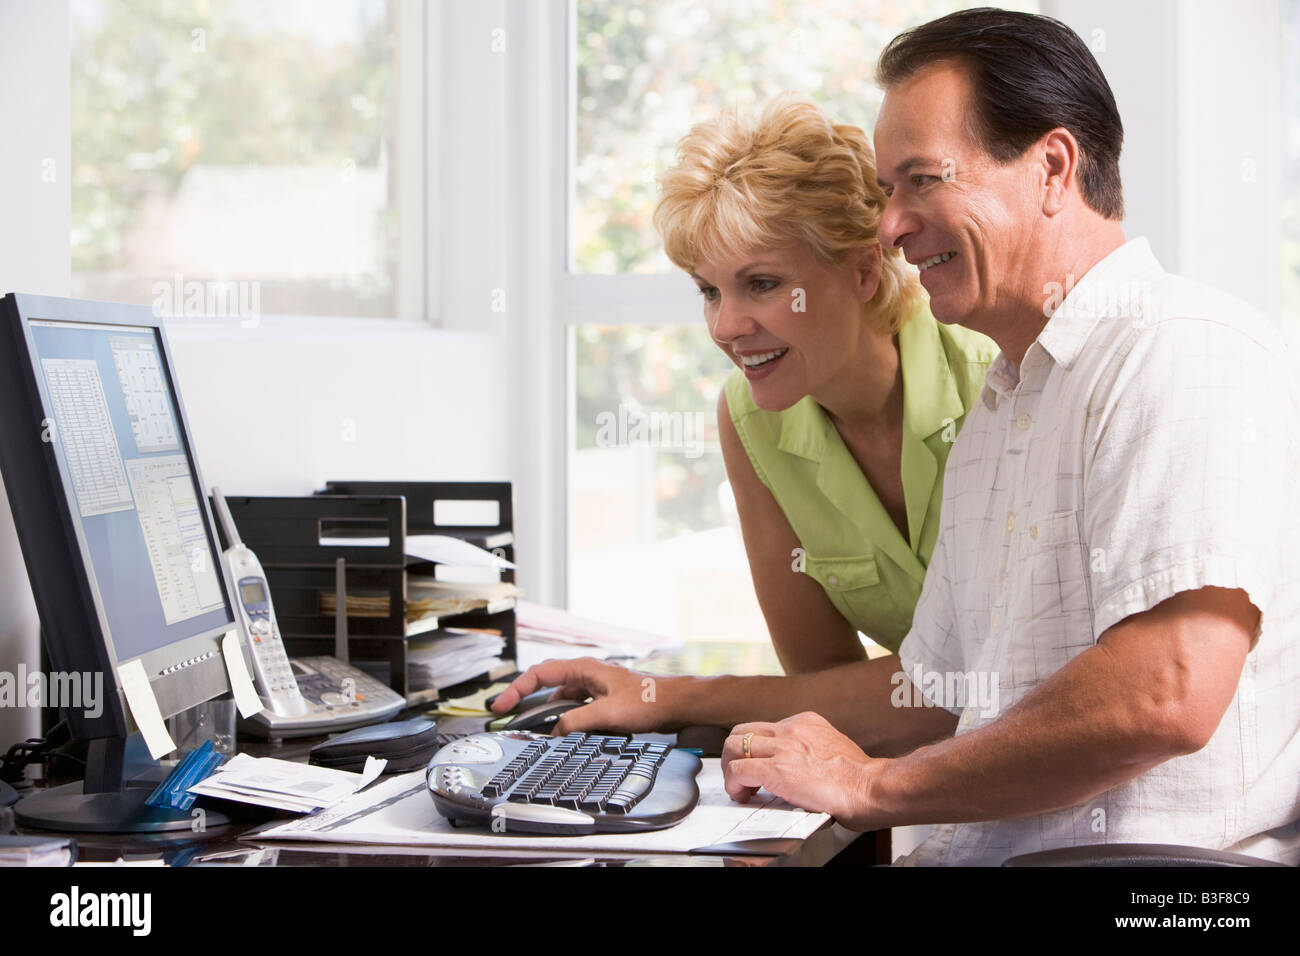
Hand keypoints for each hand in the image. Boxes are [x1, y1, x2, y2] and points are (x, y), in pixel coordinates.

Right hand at [489, 657, 672, 734]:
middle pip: (544, 682)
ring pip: (559, 696)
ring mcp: (592, 685)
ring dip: (544, 710)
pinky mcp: (600, 698)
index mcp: (582, 669)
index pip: (538, 674)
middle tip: (504, 714)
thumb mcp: (608, 714)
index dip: (515, 689)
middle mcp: (585, 673)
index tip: (500, 705)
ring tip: (530, 728)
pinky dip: (562, 717)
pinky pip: (573, 706)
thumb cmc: (647, 702)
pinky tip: (561, 732)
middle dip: (522, 697)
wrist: (674, 703)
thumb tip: (553, 731)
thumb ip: (577, 722)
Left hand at [721, 711, 883, 829]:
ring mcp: (783, 747)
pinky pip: (739, 770)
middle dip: (733, 754)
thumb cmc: (860, 779)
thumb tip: (797, 768)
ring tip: (739, 787)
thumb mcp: (832, 749)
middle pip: (741, 731)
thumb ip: (810, 750)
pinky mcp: (777, 769)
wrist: (871, 788)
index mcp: (805, 722)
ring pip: (733, 746)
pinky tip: (742, 796)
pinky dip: (733, 784)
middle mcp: (791, 729)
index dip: (754, 749)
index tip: (755, 765)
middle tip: (739, 775)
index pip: (764, 727)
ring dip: (730, 768)